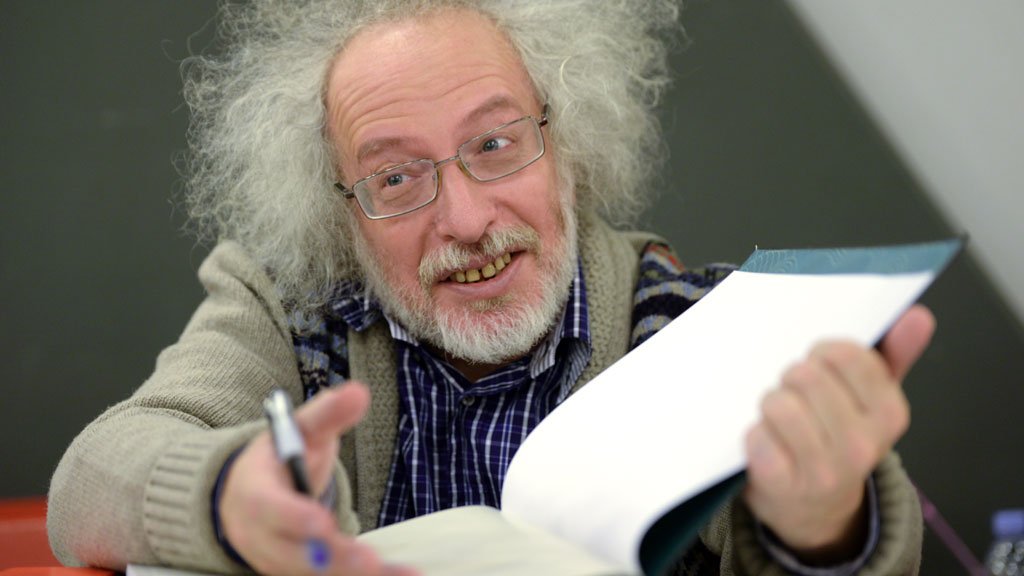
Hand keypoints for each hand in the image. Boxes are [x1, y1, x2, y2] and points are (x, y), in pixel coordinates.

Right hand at [220, 382, 415, 575]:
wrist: (242, 499)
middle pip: (295, 556)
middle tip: (370, 562)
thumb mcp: (298, 430)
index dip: (294, 519)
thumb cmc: (277, 459)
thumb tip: (359, 391)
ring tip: (399, 574)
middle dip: (333, 559)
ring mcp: (279, 562)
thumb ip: (327, 413)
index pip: (271, 510)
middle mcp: (263, 537)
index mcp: (255, 495)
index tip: (321, 523)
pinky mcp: (297, 575)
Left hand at [742, 305, 935, 561]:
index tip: (818, 365)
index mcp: (889, 415)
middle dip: (791, 378)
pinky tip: (766, 442)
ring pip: (777, 402)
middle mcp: (861, 445)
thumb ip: (894, 354)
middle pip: (804, 375)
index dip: (821, 352)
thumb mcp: (871, 399)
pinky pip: (755, 435)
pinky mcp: (782, 484)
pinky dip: (753, 433)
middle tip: (795, 397)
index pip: (845, 354)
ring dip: (769, 404)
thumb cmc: (839, 439)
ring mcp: (823, 469)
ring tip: (778, 419)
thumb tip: (918, 315)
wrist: (815, 508)